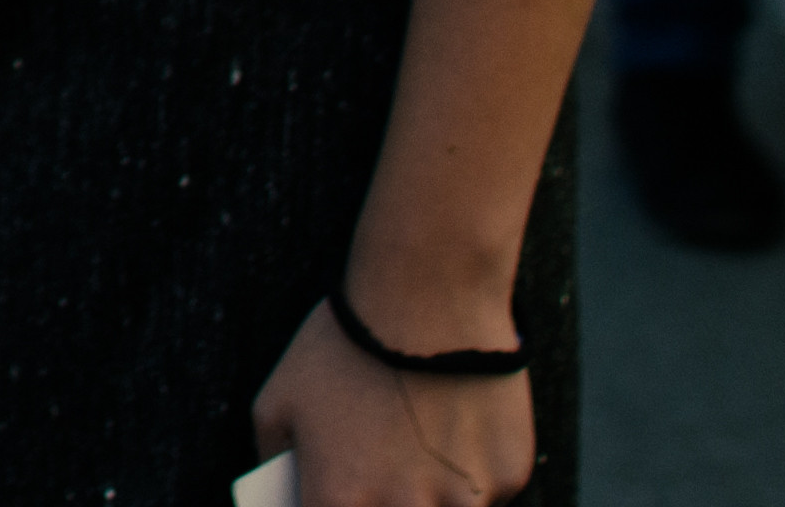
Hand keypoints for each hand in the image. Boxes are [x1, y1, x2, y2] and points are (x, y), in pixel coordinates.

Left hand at [250, 299, 533, 504]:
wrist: (426, 298)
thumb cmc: (344, 346)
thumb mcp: (277, 401)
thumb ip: (278, 461)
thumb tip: (290, 492)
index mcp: (340, 500)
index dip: (334, 504)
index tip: (343, 491)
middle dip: (385, 498)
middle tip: (384, 463)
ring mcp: (462, 502)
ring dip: (433, 493)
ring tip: (419, 441)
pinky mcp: (508, 479)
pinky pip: (487, 491)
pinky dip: (473, 470)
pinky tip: (458, 424)